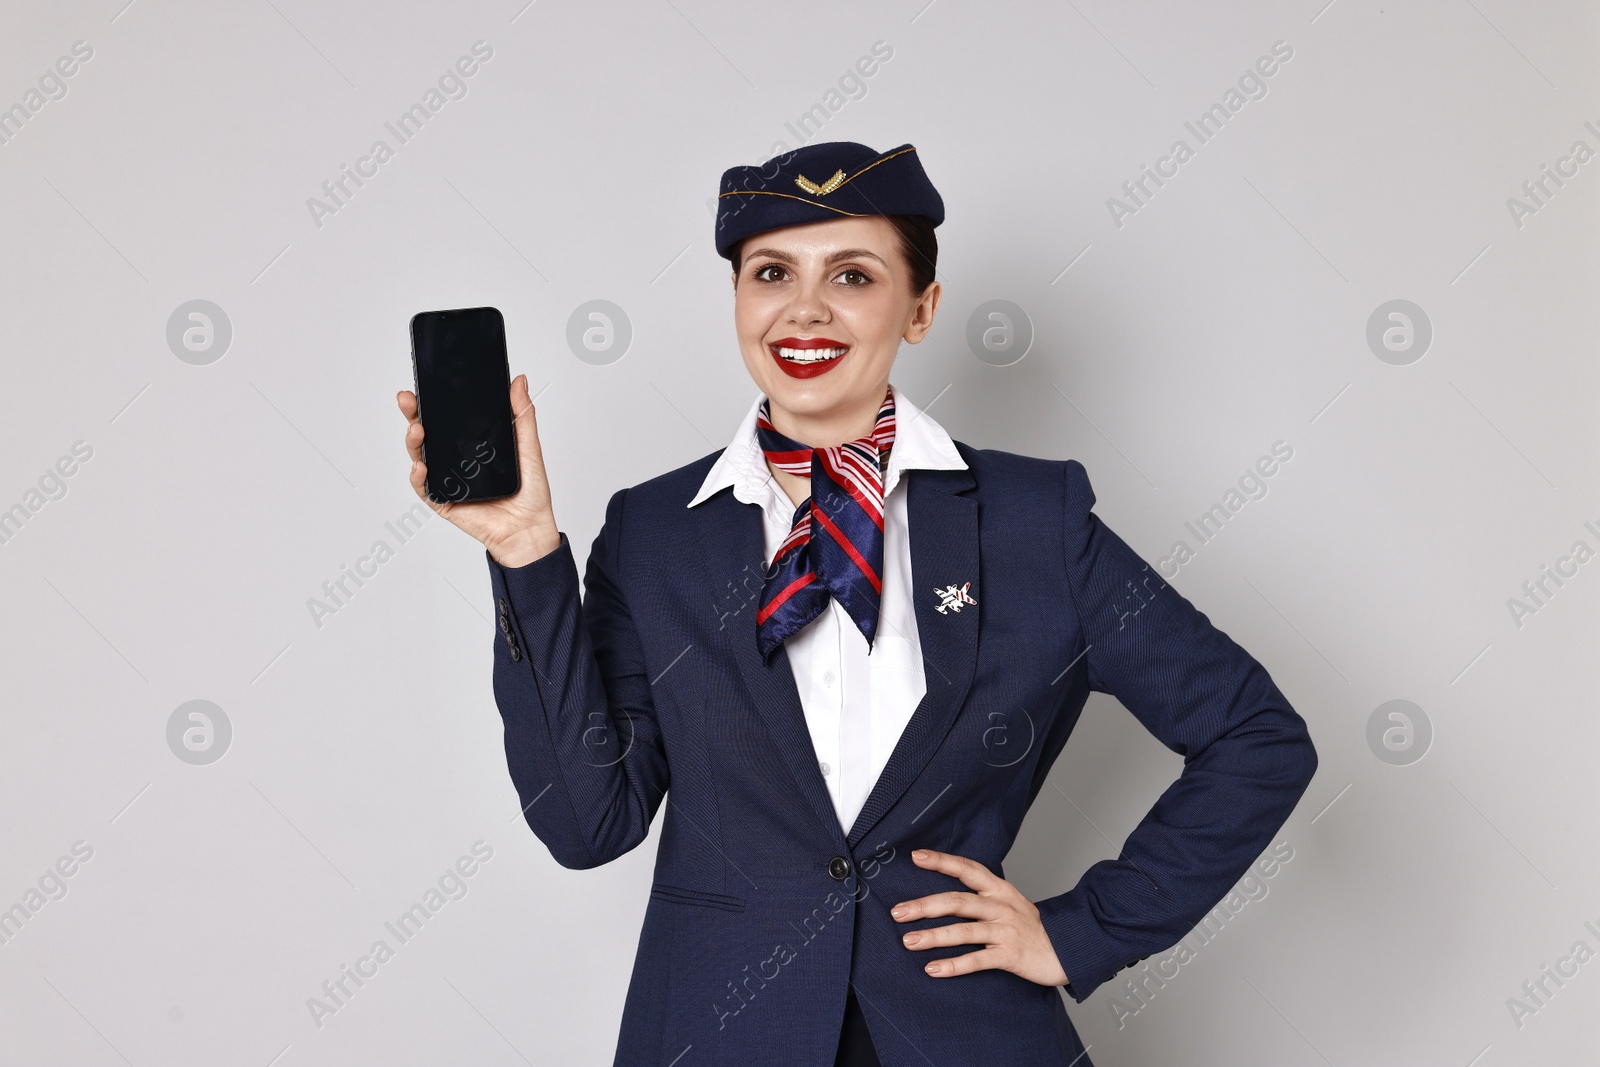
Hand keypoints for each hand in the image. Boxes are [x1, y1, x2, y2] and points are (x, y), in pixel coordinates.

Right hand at [397, 374, 560, 566]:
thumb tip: (519, 381)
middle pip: (427, 432)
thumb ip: (522, 415)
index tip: (424, 384)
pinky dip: (419, 477)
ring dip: (413, 441)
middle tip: (408, 399)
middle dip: (413, 413)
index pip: (446, 417)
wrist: (529, 528)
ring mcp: (447, 479)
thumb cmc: (530, 491)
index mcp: (471, 443)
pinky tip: (422, 465)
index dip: (432, 401)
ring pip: (420, 456)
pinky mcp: (443, 501)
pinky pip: (424, 488)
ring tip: (417, 429)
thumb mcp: (528, 446)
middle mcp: (455, 459)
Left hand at [890, 849, 1068, 986]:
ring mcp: (1006, 931)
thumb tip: (944, 895)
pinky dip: (954, 965)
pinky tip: (933, 969)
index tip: (916, 856)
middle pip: (958, 901)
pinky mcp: (1010, 956)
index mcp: (999, 890)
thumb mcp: (1010, 902)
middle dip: (925, 906)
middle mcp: (1001, 907)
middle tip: (897, 912)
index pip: (967, 869)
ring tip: (908, 941)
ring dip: (933, 936)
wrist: (1068, 949)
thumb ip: (982, 896)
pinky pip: (977, 960)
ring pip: (964, 931)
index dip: (942, 862)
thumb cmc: (1032, 927)